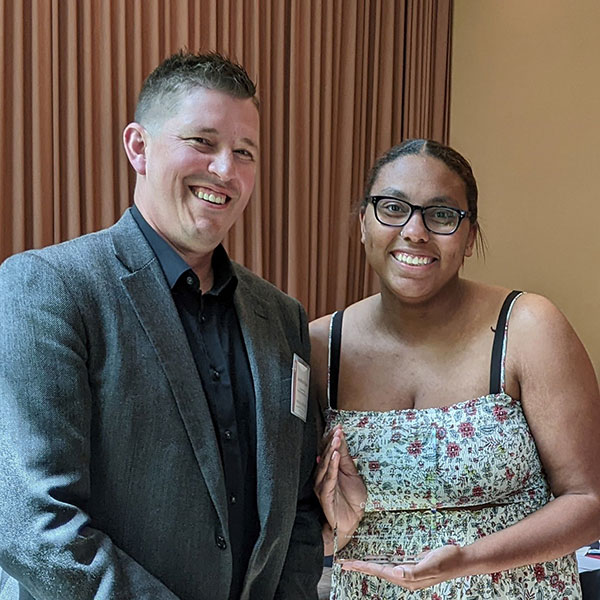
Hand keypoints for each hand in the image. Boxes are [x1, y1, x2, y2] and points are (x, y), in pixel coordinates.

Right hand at [314, 425, 365, 547]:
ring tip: (336, 439)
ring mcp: (322, 485)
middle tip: (337, 430)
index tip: (338, 427)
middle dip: (331, 442)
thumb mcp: (352, 474)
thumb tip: (340, 441)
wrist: (352, 521)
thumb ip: (345, 459)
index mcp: (329, 470)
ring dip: (330, 451)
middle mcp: (323, 476)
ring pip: (325, 465)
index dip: (332, 439)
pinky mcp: (325, 495)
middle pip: (325, 455)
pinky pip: (328, 478)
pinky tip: (334, 456)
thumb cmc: (351, 500)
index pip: (328, 451)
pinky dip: (331, 466)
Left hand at [340, 545, 465, 589]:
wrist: (461, 559)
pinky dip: (380, 562)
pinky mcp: (412, 566)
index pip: (380, 571)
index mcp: (408, 579)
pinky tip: (376, 562)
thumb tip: (396, 573)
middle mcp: (406, 578)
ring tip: (355, 563)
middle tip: (344, 563)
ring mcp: (409, 573)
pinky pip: (391, 565)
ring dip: (368, 565)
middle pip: (378, 571)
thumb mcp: (431, 564)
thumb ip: (414, 571)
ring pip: (383, 569)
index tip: (349, 563)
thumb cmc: (447, 560)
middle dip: (361, 567)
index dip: (364, 567)